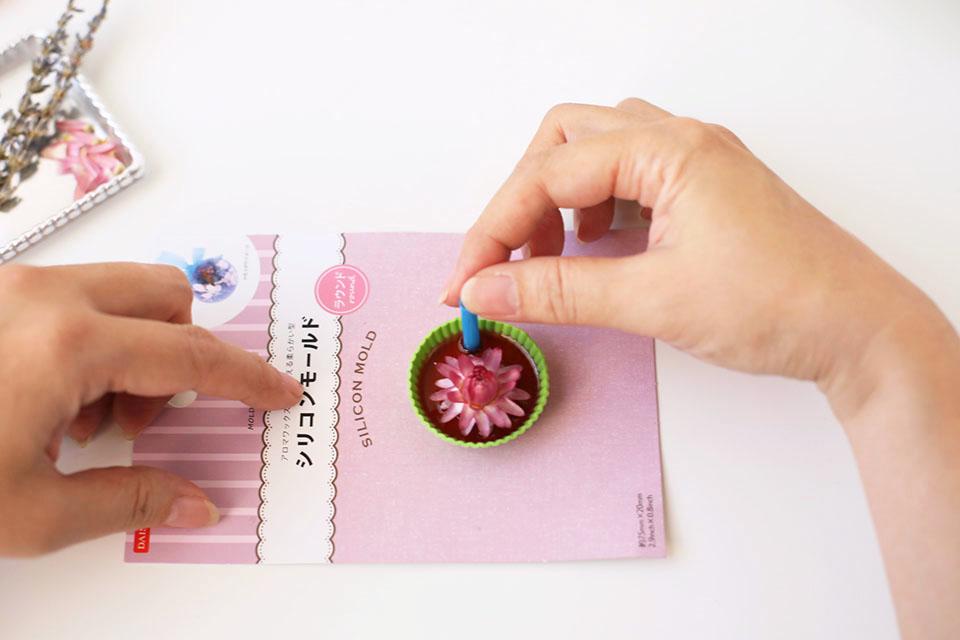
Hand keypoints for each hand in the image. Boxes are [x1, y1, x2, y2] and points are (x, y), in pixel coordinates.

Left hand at [0, 263, 301, 555]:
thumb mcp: (29, 512)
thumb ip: (127, 502)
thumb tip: (192, 504)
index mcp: (67, 345)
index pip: (191, 355)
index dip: (246, 378)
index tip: (277, 391)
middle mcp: (44, 296)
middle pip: (166, 295)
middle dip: (182, 350)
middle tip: (148, 414)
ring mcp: (13, 287)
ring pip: (119, 290)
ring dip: (132, 346)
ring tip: (87, 415)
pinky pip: (72, 297)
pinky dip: (88, 339)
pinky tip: (48, 398)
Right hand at [441, 100, 941, 400]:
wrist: (859, 332)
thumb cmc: (778, 305)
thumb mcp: (652, 300)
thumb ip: (558, 292)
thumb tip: (485, 290)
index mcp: (669, 150)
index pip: (549, 174)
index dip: (495, 229)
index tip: (466, 282)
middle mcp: (680, 141)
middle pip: (565, 140)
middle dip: (521, 199)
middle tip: (500, 263)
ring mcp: (695, 162)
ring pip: (595, 151)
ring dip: (556, 199)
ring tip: (545, 259)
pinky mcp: (703, 190)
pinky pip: (627, 178)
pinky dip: (593, 209)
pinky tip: (593, 251)